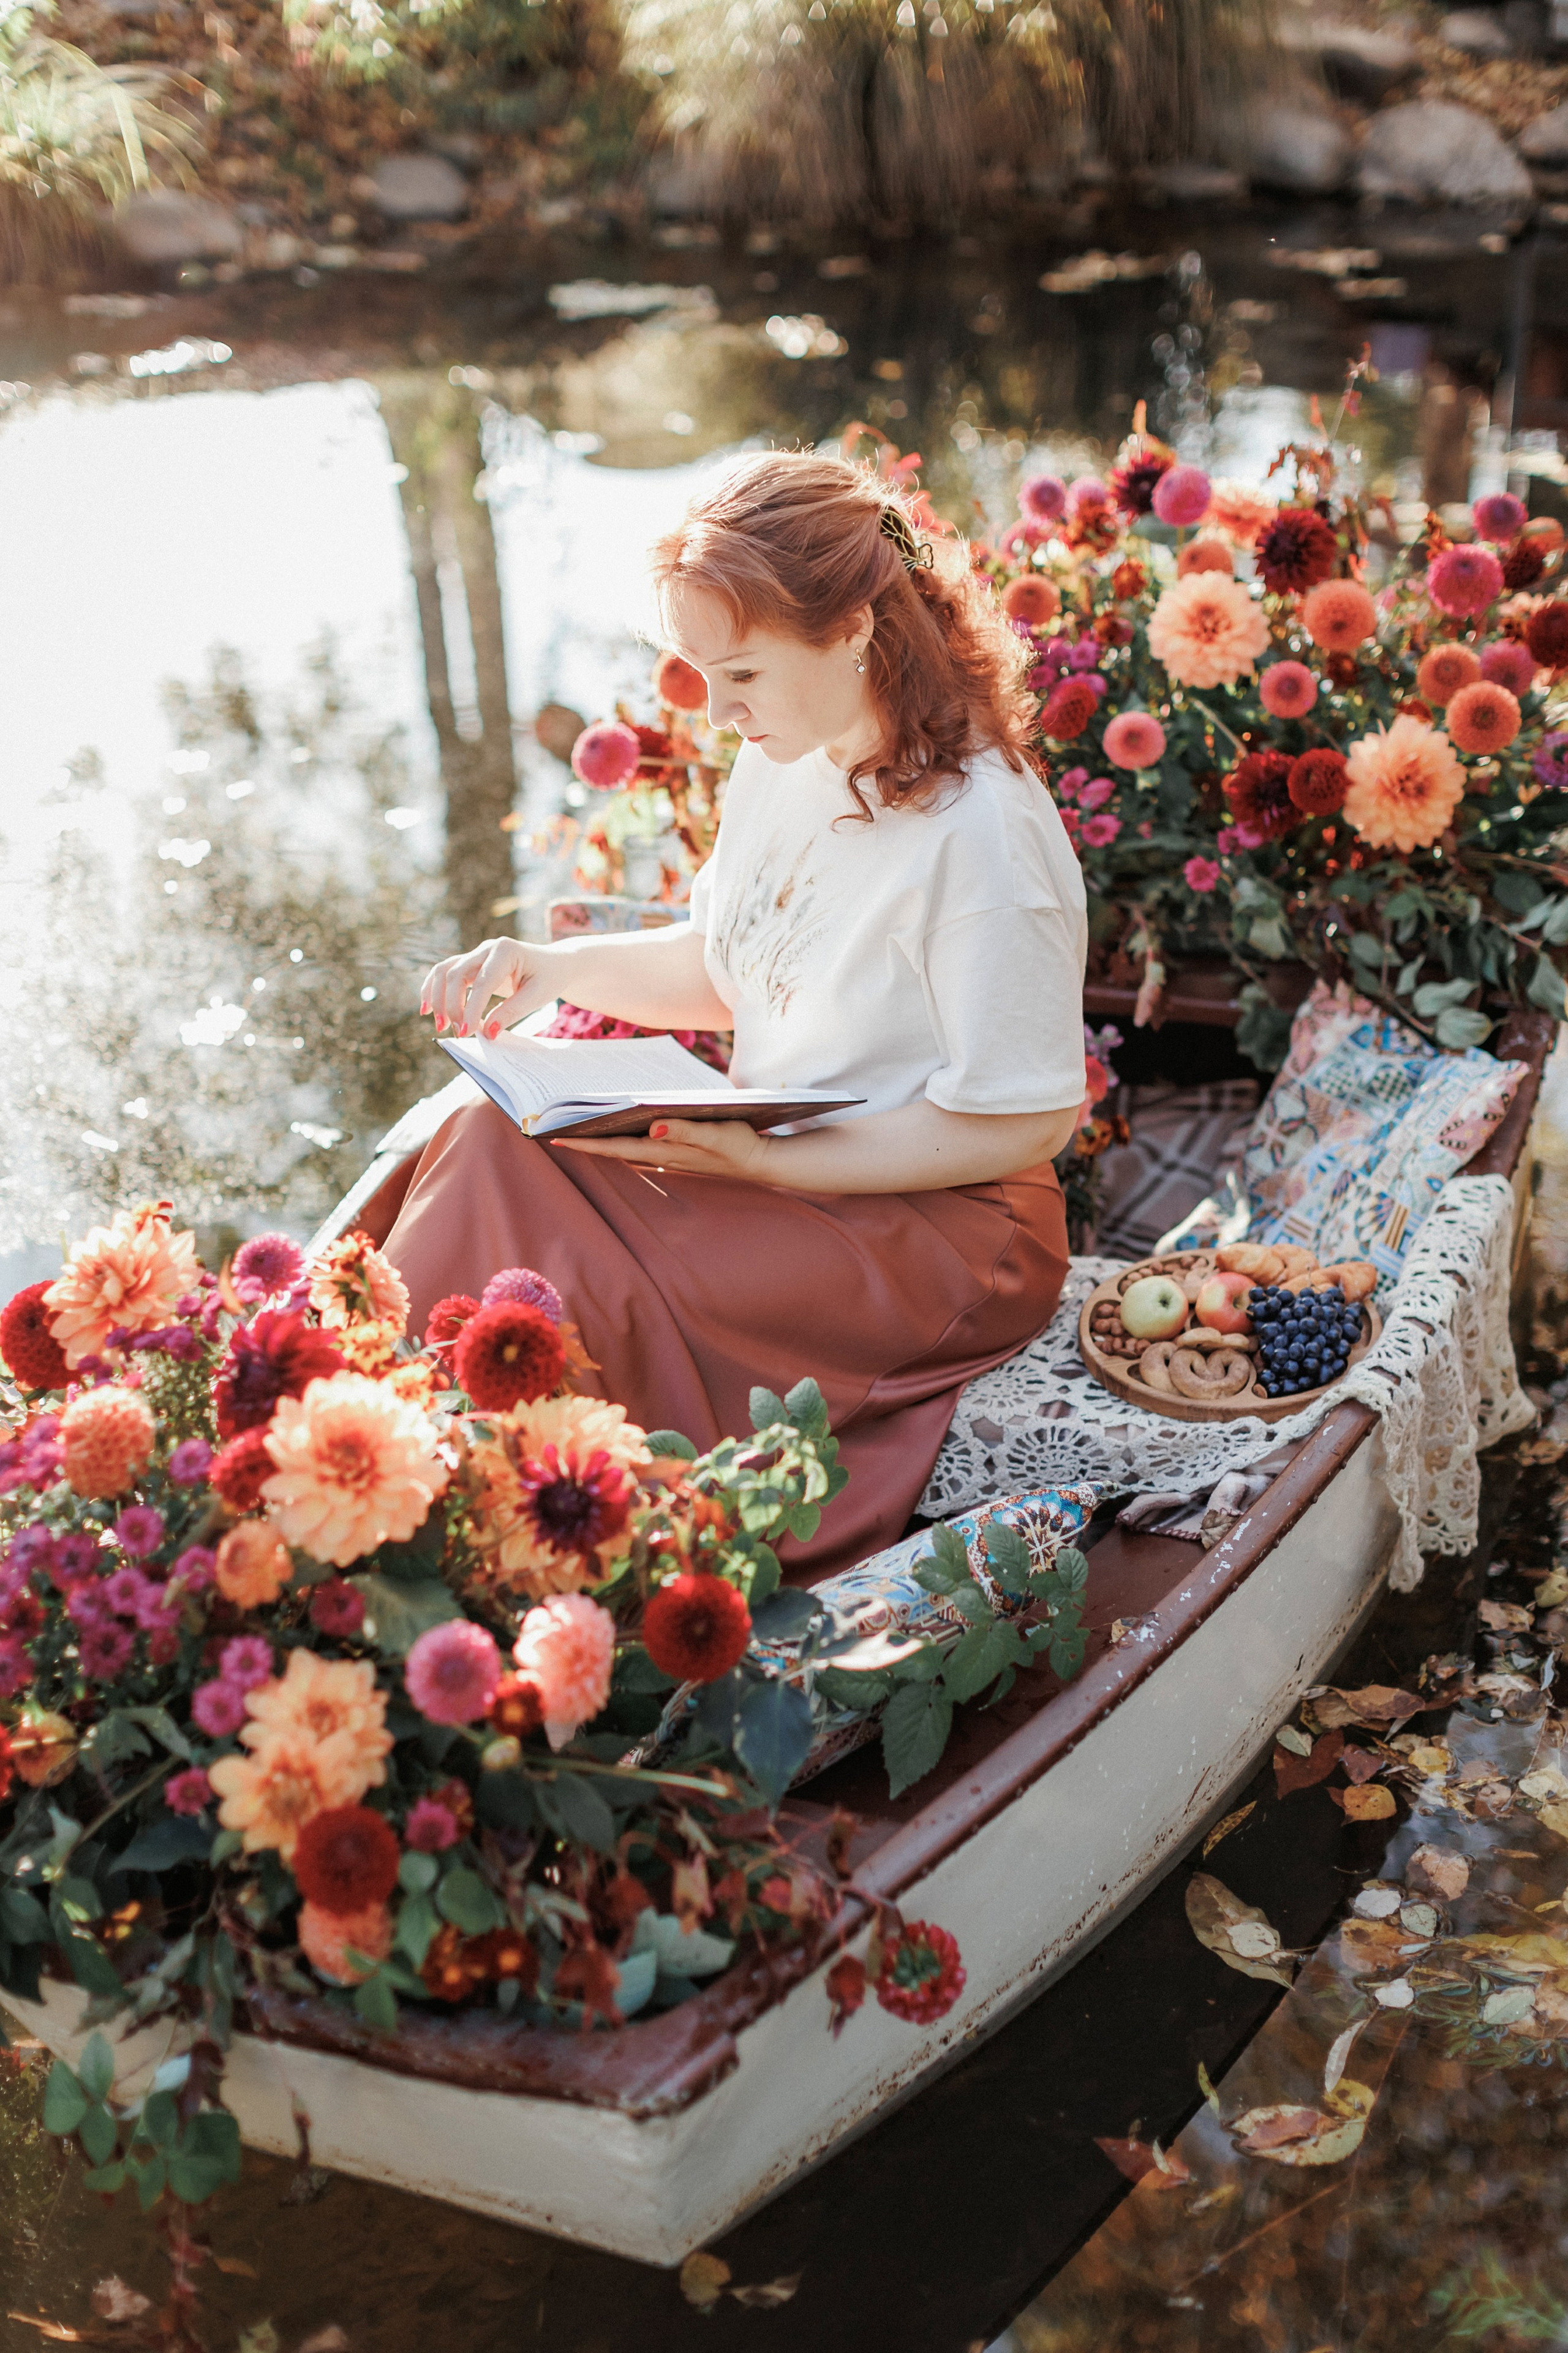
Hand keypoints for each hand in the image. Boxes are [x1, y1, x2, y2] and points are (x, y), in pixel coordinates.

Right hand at [420, 937, 562, 1037]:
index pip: (481, 982)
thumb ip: (512, 1012)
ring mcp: (476, 954)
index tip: (467, 1033)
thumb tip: (488, 1032)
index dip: (471, 1009)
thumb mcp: (538, 996)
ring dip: (437, 998)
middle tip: (459, 1033)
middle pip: (456, 974)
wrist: (553, 964)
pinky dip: (432, 989)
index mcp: (506, 951)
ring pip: (445, 971)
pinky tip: (426, 1009)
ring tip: (440, 1025)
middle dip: (452, 1006)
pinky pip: (445, 973)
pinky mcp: (470, 964)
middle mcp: (487, 948)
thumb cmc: (548, 978)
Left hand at [552, 1118, 773, 1183]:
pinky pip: (638, 1143)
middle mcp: (660, 1154)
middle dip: (583, 1138)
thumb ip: (686, 1130)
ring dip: (599, 1137)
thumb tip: (654, 1126)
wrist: (761, 1161)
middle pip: (612, 1147)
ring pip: (623, 1145)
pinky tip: (615, 1124)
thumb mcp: (716, 1134)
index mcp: (664, 1150)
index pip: (615, 1147)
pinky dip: (621, 1134)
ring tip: (574, 1122)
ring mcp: (666, 1154)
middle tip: (553, 1125)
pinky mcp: (675, 1150)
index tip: (555, 1137)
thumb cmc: (739, 1145)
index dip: (585, 1143)